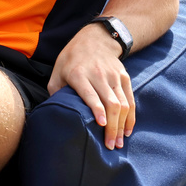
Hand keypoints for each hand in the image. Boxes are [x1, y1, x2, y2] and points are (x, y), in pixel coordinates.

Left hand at [48, 24, 135, 149]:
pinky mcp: (124, 78)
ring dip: (122, 126)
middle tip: (110, 145)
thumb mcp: (57, 71)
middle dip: (112, 127)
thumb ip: (56, 91)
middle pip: (110, 103)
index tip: (102, 124)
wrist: (94, 39)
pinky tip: (127, 130)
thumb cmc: (71, 60)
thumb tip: (55, 112)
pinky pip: (130, 100)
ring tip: (118, 143)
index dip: (97, 109)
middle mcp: (98, 75)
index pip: (90, 94)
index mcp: (78, 74)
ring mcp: (113, 76)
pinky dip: (130, 117)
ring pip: (123, 104)